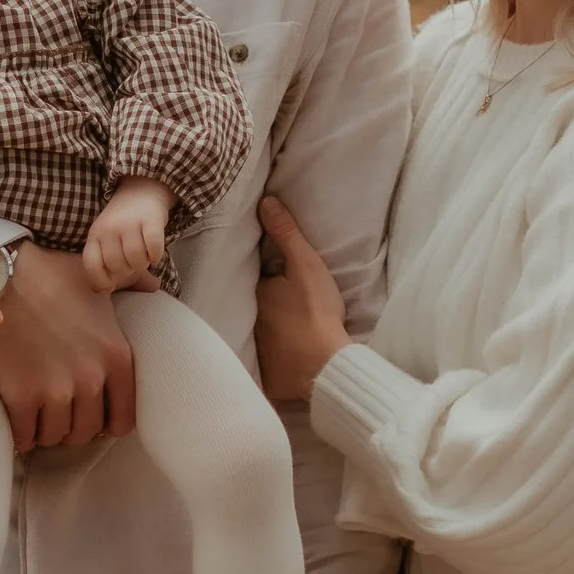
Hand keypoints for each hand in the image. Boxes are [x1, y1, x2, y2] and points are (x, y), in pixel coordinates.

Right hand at [0, 243, 137, 452]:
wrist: (1, 276)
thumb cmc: (49, 275)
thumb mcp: (98, 278)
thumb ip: (131, 284)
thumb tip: (153, 286)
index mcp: (116, 356)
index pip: (123, 419)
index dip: (106, 424)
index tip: (91, 417)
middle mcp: (91, 378)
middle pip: (86, 431)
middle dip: (72, 428)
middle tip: (59, 417)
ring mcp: (55, 389)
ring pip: (56, 436)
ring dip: (46, 432)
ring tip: (38, 419)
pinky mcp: (20, 394)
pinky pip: (25, 435)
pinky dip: (21, 435)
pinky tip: (17, 423)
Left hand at [83, 177, 173, 293]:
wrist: (141, 191)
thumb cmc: (122, 223)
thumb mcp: (107, 238)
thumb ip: (105, 262)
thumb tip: (106, 292)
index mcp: (94, 234)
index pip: (91, 265)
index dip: (100, 281)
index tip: (110, 286)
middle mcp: (109, 228)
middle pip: (117, 266)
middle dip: (127, 271)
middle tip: (133, 263)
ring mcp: (129, 223)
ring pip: (136, 260)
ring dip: (143, 264)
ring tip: (144, 257)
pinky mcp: (150, 221)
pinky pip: (154, 249)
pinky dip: (156, 256)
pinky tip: (155, 253)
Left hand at [253, 196, 350, 408]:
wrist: (324, 367)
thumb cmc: (316, 313)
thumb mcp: (305, 265)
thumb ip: (286, 234)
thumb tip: (264, 201)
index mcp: (256, 294)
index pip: (255, 277)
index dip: (265, 272)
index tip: (274, 268)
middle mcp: (249, 321)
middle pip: (255, 304)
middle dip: (264, 299)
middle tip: (280, 294)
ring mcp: (256, 349)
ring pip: (260, 330)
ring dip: (268, 326)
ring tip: (282, 320)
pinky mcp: (267, 373)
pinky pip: (267, 358)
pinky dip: (274, 353)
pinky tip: (283, 351)